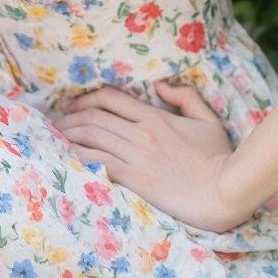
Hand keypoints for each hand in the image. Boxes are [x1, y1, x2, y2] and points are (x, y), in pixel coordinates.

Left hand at [50, 81, 248, 233]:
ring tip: (54, 139)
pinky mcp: (135, 180)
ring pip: (92, 139)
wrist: (223, 192)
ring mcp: (136, 157)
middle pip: (94, 118)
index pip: (110, 99)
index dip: (87, 99)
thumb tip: (160, 85)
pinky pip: (99, 164)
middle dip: (70, 118)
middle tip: (56, 123)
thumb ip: (185, 97)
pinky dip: (79, 159)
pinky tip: (66, 159)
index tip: (73, 105)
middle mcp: (140, 134)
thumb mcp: (207, 120)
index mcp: (154, 116)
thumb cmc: (218, 157)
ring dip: (69, 137)